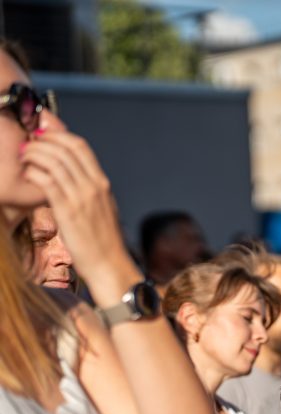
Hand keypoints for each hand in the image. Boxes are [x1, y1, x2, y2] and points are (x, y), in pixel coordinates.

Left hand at [20, 117, 140, 296]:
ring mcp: (82, 198)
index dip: (59, 134)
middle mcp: (94, 186)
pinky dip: (34, 173)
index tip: (43, 135)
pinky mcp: (68, 211)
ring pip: (55, 162)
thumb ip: (90, 191)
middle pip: (66, 149)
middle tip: (28, 143)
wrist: (109, 265)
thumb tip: (75, 179)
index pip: (81, 147)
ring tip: (23, 156)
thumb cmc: (103, 242)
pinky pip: (48, 181)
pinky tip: (28, 175)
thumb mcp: (103, 209)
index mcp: (102, 184)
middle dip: (42, 140)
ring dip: (34, 154)